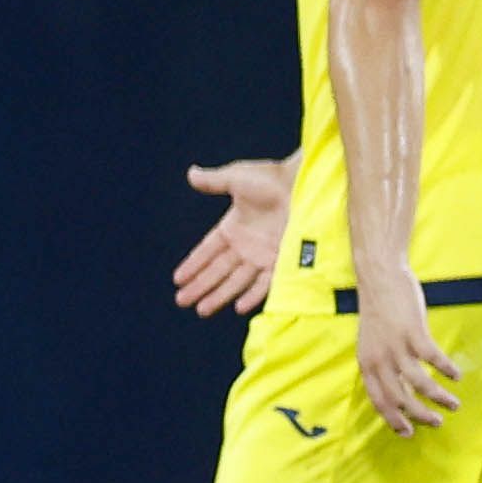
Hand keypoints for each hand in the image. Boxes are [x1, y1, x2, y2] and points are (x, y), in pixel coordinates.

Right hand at [172, 160, 289, 315]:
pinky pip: (266, 282)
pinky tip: (239, 307)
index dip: (193, 265)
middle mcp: (247, 245)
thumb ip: (213, 181)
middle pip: (218, 270)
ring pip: (237, 280)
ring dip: (219, 295)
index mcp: (233, 227)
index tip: (178, 279)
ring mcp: (264, 254)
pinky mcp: (282, 259)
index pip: (208, 251)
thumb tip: (191, 173)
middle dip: (200, 286)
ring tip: (202, 309)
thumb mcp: (236, 178)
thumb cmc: (272, 178)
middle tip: (181, 301)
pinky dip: (254, 294)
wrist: (304, 182)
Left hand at [355, 293, 461, 436]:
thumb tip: (400, 386)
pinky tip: (457, 375)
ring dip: (438, 397)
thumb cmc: (379, 310)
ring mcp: (396, 346)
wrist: (379, 279)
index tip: (408, 433)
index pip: (379, 400)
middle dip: (420, 415)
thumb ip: (382, 364)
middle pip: (400, 398)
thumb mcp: (372, 342)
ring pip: (419, 383)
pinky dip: (447, 370)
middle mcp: (379, 359)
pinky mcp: (414, 333)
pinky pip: (434, 359)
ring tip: (454, 404)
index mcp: (366, 363)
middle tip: (436, 424)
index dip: (393, 420)